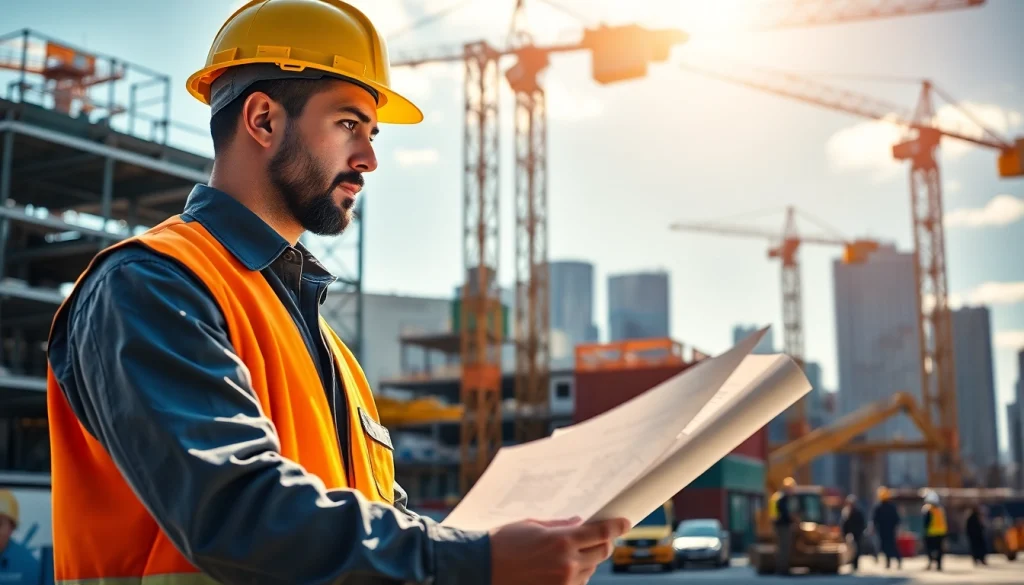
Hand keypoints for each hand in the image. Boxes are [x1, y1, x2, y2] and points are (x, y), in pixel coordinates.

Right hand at [490, 516, 630, 584]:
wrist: (480, 568)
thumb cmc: (502, 543)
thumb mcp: (531, 525)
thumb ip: (559, 525)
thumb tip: (580, 523)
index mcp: (561, 540)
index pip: (601, 532)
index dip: (617, 526)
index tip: (625, 522)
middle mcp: (566, 562)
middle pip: (602, 552)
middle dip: (604, 542)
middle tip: (598, 536)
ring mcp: (563, 582)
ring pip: (591, 569)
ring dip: (587, 560)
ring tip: (568, 553)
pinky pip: (577, 583)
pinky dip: (576, 574)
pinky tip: (561, 568)